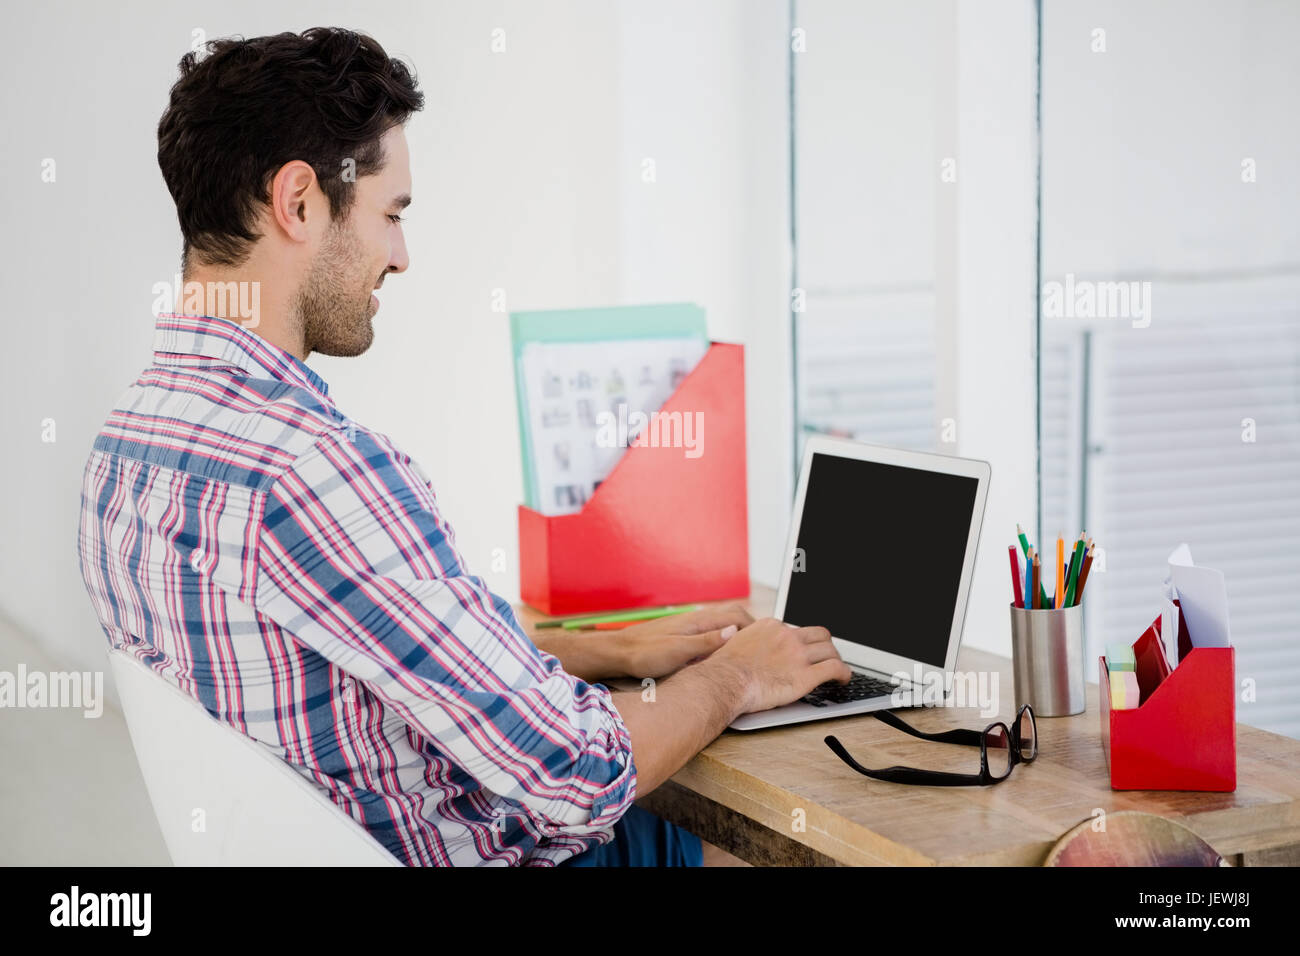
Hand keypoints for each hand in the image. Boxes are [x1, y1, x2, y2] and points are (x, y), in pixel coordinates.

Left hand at [613, 604, 754, 678]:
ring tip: (749, 651)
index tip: (768, 643)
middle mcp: (695, 620)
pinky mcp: (681, 636)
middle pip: (732, 617)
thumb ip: (706, 642)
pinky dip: (723, 641)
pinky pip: (710, 634)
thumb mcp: (677, 652)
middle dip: (751, 629)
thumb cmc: (644, 654)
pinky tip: (722, 656)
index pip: (737, 616)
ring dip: (737, 635)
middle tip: (764, 647)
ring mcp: (688, 627)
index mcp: (698, 621)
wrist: (617, 654)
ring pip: (721, 625)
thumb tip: (735, 631)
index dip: (756, 628)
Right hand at [708, 617, 850, 713]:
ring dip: (836, 659)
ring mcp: (798, 655)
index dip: (803, 641)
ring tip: (837, 670)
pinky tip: (844, 679)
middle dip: (826, 645)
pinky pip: (835, 668)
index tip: (803, 650)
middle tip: (826, 656)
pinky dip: (844, 673)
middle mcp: (787, 636)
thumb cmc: (725, 668)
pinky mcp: (805, 676)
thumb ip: (751, 641)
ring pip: (830, 650)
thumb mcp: (737, 643)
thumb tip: (750, 647)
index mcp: (771, 627)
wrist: (725, 681)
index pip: (797, 629)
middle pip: (820, 634)